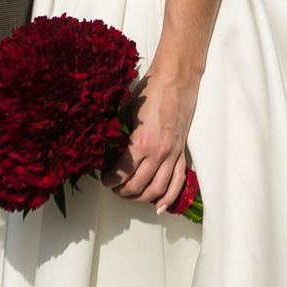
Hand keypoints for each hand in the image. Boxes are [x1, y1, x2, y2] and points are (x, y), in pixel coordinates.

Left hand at [108, 72, 197, 212]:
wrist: (176, 79)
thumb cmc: (150, 92)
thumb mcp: (126, 112)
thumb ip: (118, 135)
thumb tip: (108, 150)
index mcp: (141, 143)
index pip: (122, 174)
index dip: (110, 180)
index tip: (104, 178)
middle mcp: (158, 153)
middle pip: (138, 186)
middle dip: (122, 191)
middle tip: (114, 188)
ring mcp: (172, 154)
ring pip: (157, 189)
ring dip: (141, 198)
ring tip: (130, 195)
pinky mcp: (181, 153)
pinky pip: (177, 182)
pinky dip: (168, 198)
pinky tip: (159, 207)